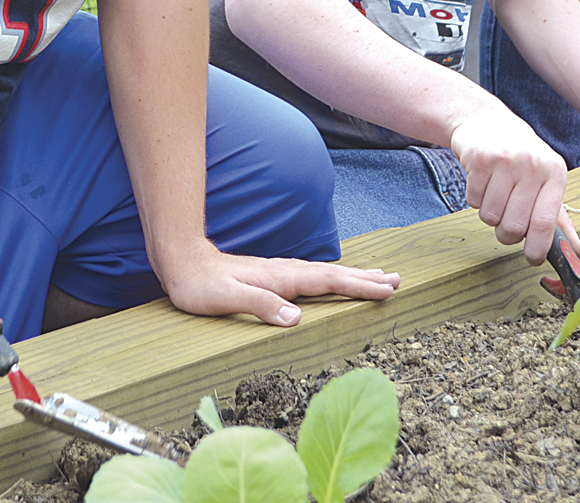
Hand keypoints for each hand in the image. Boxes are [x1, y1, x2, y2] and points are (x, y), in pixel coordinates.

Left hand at [155, 239, 398, 326]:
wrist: (181, 262)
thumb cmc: (200, 285)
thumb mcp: (227, 299)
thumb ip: (261, 306)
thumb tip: (295, 318)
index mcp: (280, 278)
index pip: (328, 282)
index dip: (359, 286)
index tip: (387, 289)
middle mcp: (284, 272)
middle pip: (333, 275)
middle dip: (366, 279)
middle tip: (397, 280)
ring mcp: (278, 272)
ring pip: (324, 274)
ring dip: (352, 276)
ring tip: (377, 277)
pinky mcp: (271, 276)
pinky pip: (311, 277)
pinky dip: (331, 278)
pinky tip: (333, 280)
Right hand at [450, 110, 571, 264]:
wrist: (487, 122)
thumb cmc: (521, 159)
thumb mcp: (546, 182)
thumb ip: (561, 220)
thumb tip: (579, 254)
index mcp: (555, 173)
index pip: (545, 222)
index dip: (537, 247)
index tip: (532, 259)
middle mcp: (533, 165)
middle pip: (515, 226)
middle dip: (507, 234)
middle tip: (507, 222)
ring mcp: (505, 160)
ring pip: (491, 216)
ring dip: (490, 215)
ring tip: (495, 196)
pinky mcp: (479, 159)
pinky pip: (473, 201)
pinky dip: (475, 200)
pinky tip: (483, 183)